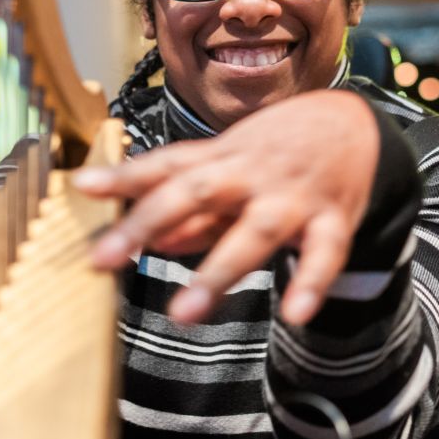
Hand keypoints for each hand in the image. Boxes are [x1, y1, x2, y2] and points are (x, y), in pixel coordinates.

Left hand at [73, 90, 378, 325]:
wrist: (357, 124)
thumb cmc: (282, 148)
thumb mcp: (235, 166)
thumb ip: (195, 207)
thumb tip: (151, 240)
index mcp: (225, 158)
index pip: (168, 165)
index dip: (125, 178)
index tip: (82, 188)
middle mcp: (253, 174)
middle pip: (197, 192)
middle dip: (149, 222)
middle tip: (104, 259)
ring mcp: (294, 197)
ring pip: (256, 232)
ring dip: (219, 271)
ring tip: (184, 313)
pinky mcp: (335, 219)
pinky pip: (325, 253)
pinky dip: (312, 282)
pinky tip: (295, 313)